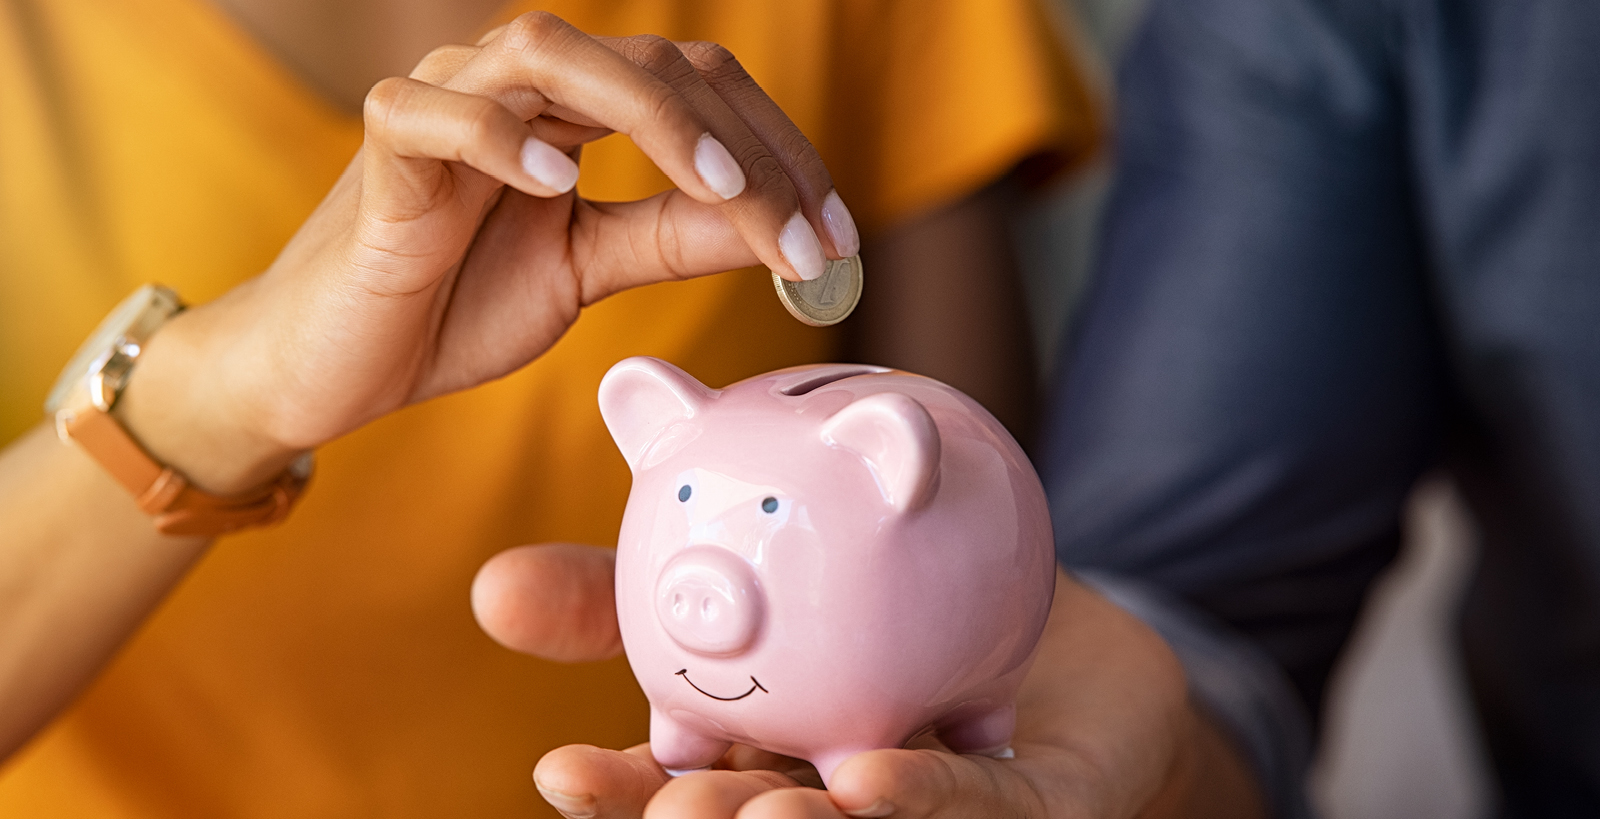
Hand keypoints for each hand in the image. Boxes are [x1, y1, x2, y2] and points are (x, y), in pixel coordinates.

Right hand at [118, 13, 860, 492]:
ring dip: (654, 118)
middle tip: (807, 237)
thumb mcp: (587, 271)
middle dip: (746, 148)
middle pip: (653, 64)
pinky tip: (556, 185)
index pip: (700, 90)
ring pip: (552, 54)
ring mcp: (446, 102)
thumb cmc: (454, 304)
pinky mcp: (383, 149)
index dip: (778, 154)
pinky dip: (497, 137)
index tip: (838, 241)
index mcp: (575, 109)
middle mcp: (518, 84)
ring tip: (722, 193)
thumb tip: (774, 228)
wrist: (337, 363)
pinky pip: (435, 113)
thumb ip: (671, 239)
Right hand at [473, 550, 1267, 818]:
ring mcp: (931, 807)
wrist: (1040, 604)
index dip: (618, 796)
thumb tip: (488, 587)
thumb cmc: (883, 599)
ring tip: (749, 814)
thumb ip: (631, 585)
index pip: (677, 786)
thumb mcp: (749, 571)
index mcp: (760, 755)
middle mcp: (833, 795)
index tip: (558, 772)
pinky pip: (975, 805)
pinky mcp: (1025, 805)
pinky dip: (924, 800)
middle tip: (672, 806)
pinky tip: (869, 782)